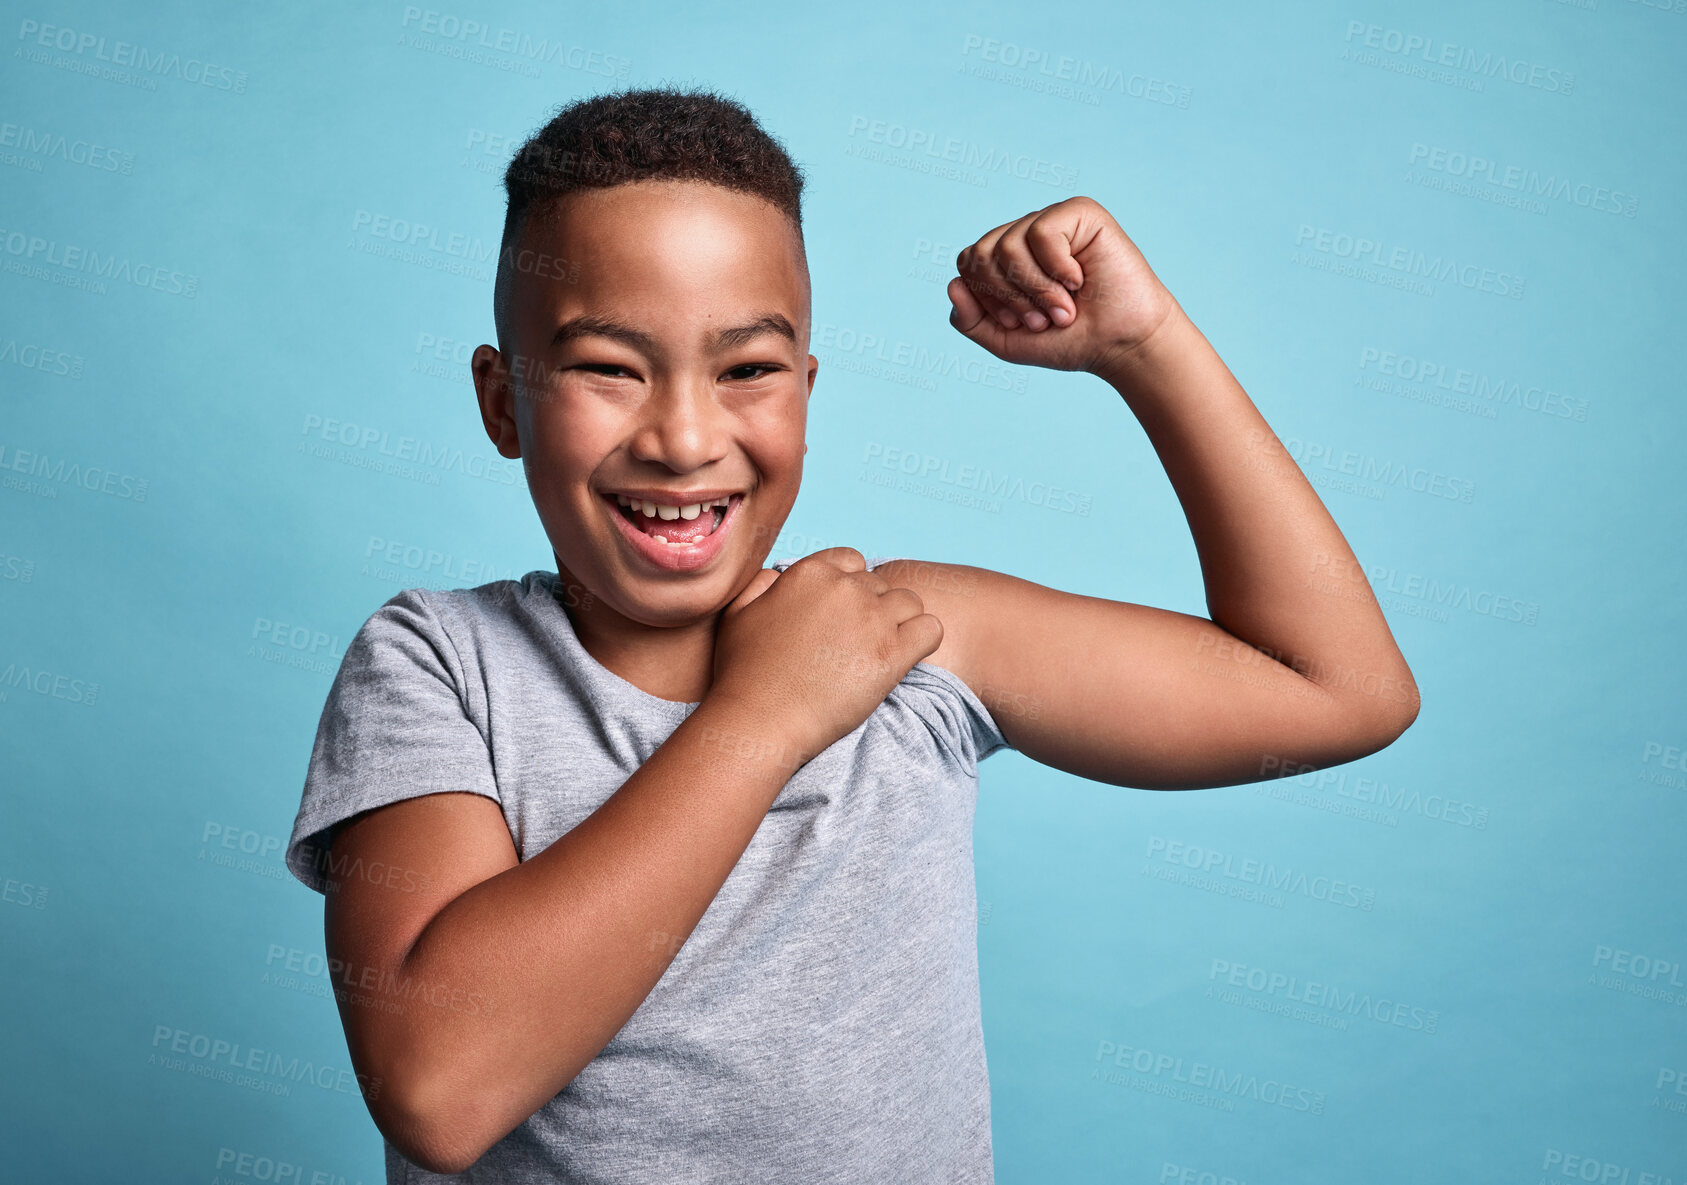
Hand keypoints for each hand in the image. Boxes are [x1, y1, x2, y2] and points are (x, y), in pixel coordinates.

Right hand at [709, 549, 941, 759]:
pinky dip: (924, 640)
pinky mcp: (892, 654)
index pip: (853, 561)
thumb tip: (779, 575)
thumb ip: (762, 584)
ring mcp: (872, 620)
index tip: (842, 618)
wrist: (761, 719)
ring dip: (900, 624)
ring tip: (881, 652)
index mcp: (811, 573)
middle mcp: (845, 588)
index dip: (851, 588)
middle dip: (873, 611)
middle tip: (856, 646)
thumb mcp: (738, 614)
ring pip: (911, 603)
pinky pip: (931, 629)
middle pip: (881, 585)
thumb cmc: (744, 674)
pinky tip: (905, 658)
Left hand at [946, 195, 1178, 375]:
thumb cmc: (1069, 340)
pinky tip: (1079, 280)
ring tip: (1064, 307)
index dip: (988, 299)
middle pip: (980, 254)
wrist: (1120, 344)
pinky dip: (1056, 269)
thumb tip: (952, 284)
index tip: (1023, 323)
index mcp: (1004, 258)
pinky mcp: (1079, 212)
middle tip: (1044, 318)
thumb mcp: (1007, 340)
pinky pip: (1041, 233)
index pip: (967, 264)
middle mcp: (1024, 234)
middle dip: (1009, 298)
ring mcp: (1050, 221)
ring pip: (1007, 247)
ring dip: (1036, 290)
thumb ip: (970, 320)